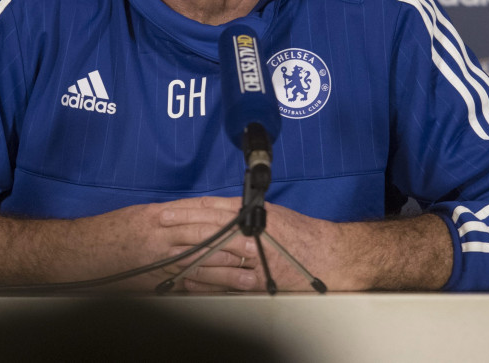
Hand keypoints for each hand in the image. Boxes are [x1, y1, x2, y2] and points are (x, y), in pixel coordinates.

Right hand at [0, 196, 247, 288]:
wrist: (74, 253)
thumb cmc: (105, 235)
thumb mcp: (137, 217)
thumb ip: (167, 219)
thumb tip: (196, 220)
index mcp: (157, 215)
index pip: (199, 213)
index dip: (225, 218)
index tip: (248, 219)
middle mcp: (159, 234)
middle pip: (204, 236)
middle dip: (233, 241)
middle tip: (261, 246)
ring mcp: (155, 259)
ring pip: (198, 262)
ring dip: (227, 267)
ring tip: (251, 272)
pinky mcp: (150, 280)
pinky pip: (182, 284)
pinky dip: (204, 287)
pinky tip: (221, 290)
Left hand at [158, 198, 360, 292]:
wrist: (328, 257)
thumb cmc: (302, 235)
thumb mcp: (272, 214)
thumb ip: (245, 214)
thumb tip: (218, 213)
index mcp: (254, 215)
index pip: (213, 208)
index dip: (187, 209)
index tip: (168, 210)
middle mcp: (252, 233)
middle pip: (208, 228)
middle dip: (181, 227)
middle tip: (160, 226)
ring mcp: (254, 258)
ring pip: (214, 253)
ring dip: (188, 254)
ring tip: (167, 254)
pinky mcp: (258, 280)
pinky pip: (226, 281)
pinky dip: (206, 280)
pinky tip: (189, 280)